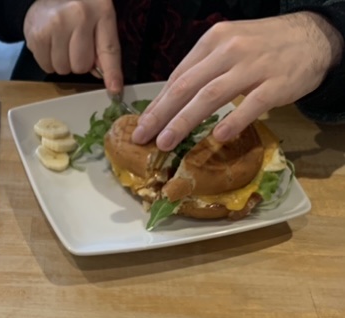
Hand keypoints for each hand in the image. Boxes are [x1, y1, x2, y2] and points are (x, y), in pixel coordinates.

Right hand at [23, 0, 122, 93]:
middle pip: (81, 66)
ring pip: (63, 69)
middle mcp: (79, 15)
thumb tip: (102, 76)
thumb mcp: (97, 19)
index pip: (109, 49)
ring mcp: (56, 24)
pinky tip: (49, 44)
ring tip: (60, 43)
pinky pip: (46, 66)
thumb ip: (102, 46)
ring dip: (62, 63)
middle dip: (78, 63)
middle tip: (73, 46)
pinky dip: (48, 61)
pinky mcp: (38, 34)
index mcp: (101, 11)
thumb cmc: (77, 9)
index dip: (112, 73)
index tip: (115, 90)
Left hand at [131, 12, 344, 150]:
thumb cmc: (264, 46)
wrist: (315, 35)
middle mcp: (230, 50)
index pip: (178, 76)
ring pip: (210, 95)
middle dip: (160, 114)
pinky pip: (251, 104)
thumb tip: (169, 101)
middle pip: (187, 86)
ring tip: (166, 142)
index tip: (142, 124)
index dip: (157, 103)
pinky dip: (233, 121)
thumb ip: (202, 70)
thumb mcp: (229, 46)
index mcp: (213, 40)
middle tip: (143, 137)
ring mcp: (254, 66)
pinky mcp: (277, 83)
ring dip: (184, 121)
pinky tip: (217, 137)